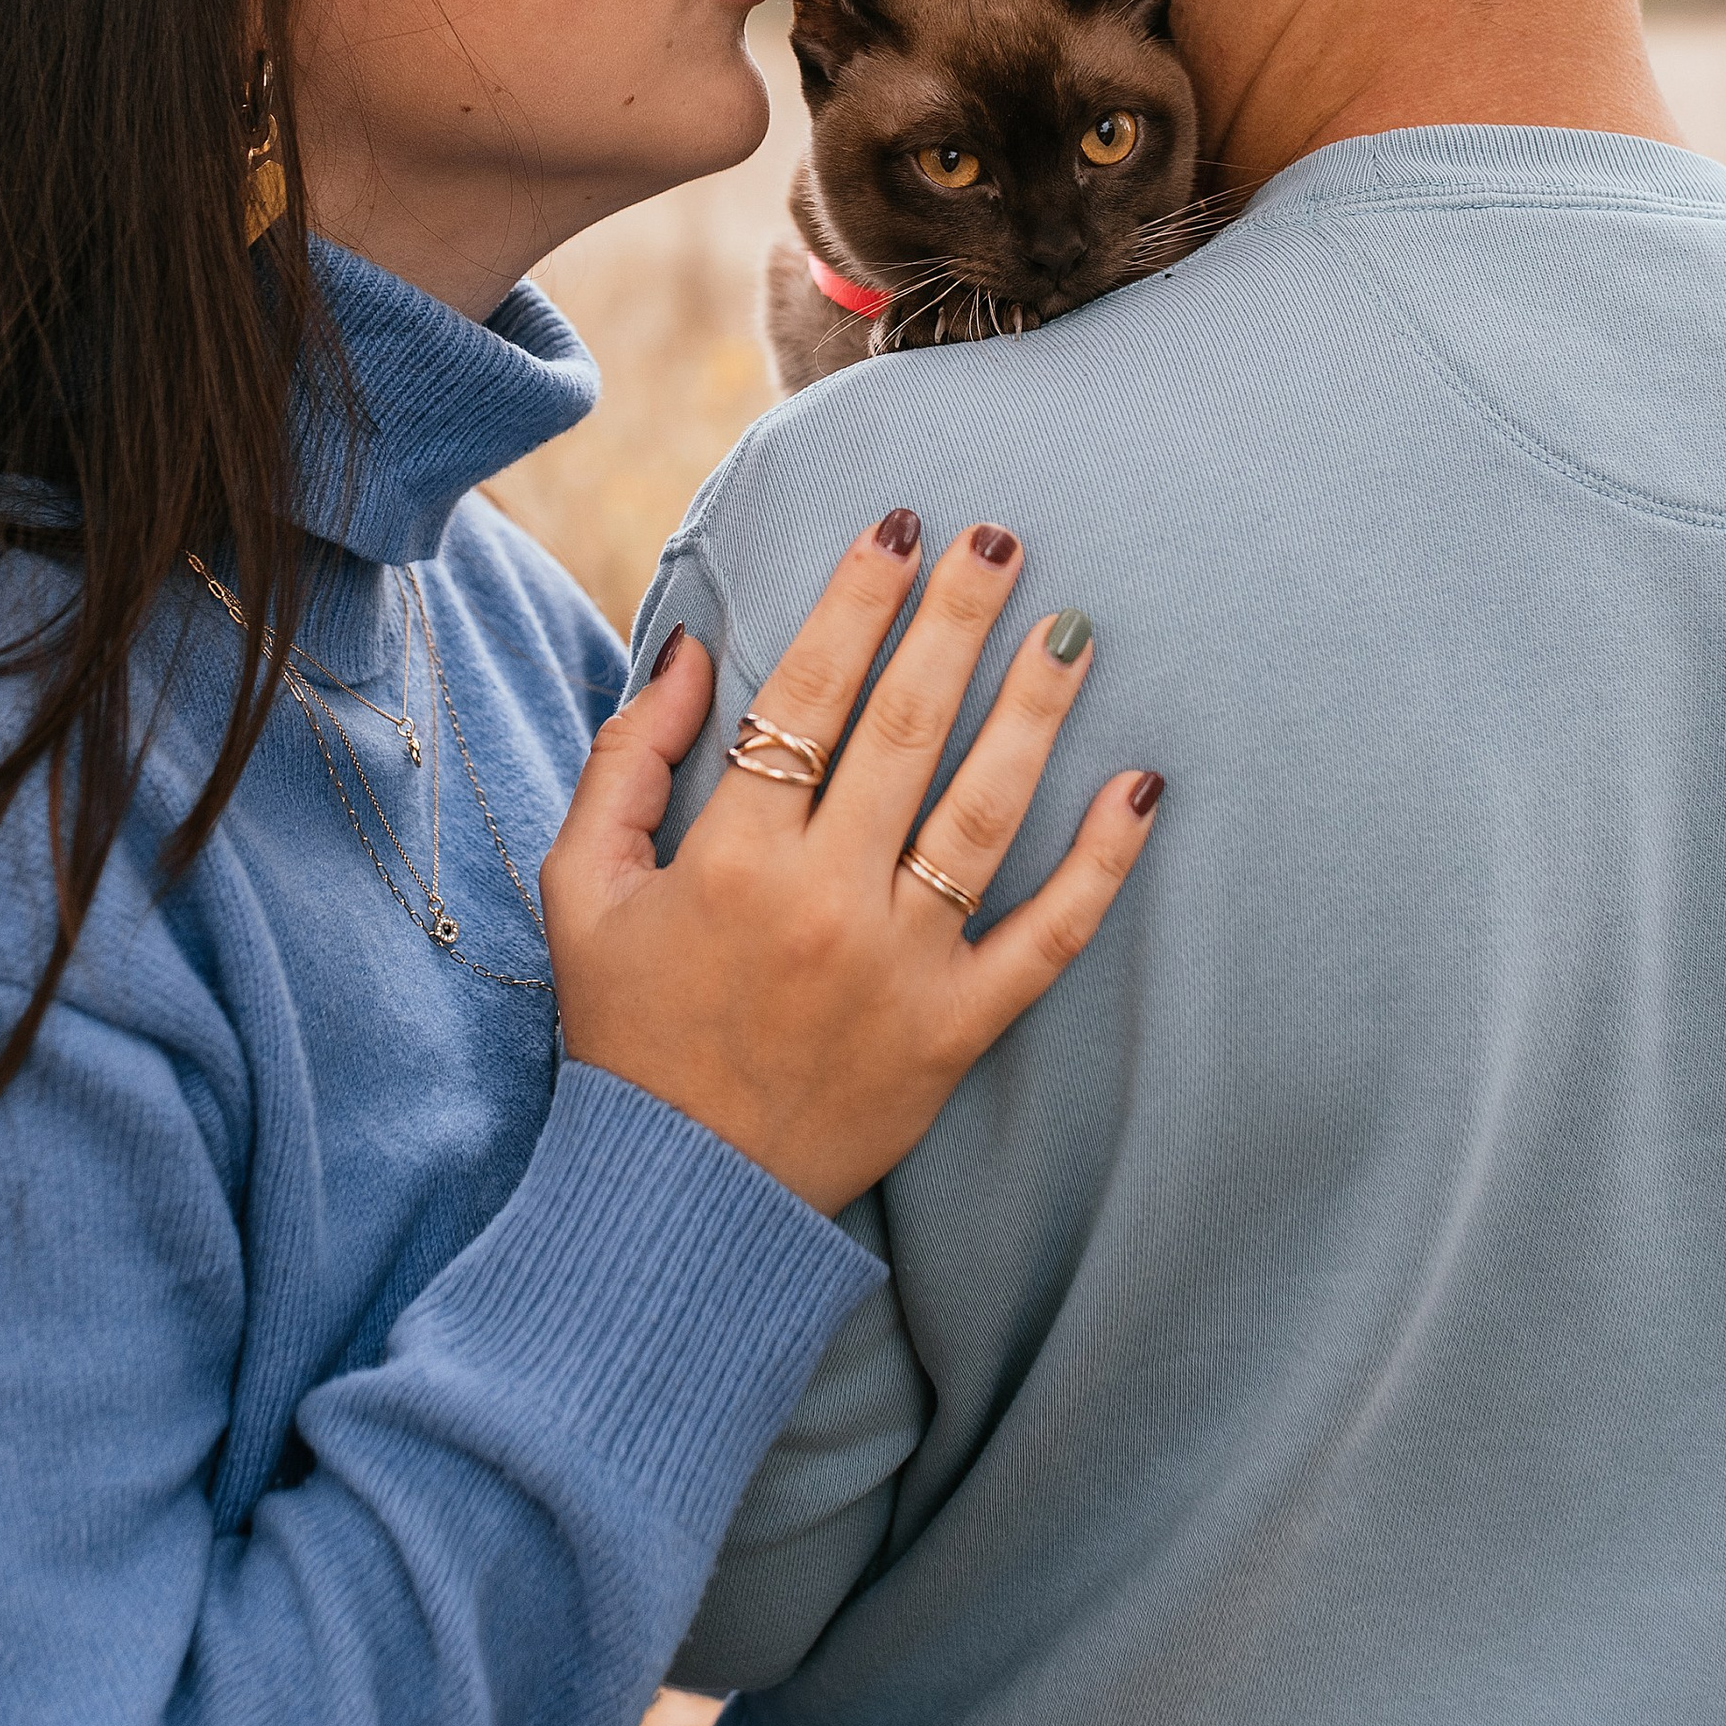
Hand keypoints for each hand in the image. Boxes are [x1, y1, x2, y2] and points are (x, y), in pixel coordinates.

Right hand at [541, 518, 1162, 1216]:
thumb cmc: (627, 1032)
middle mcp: (820, 901)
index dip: (856, 602)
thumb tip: (694, 655)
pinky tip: (1144, 786)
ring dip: (1035, 711)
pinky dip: (1101, 865)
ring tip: (1075, 628)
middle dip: (956, 621)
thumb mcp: (581, 892)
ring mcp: (898, 967)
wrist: (679, 1199)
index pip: (807, 697)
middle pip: (905, 730)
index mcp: (728, 858)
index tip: (898, 527)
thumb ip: (627, 764)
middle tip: (1002, 539)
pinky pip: (1046, 938)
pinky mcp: (955, 1032)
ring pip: (983, 813)